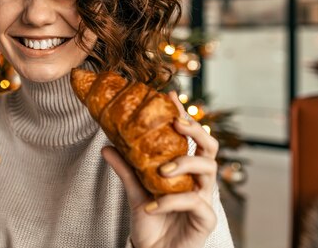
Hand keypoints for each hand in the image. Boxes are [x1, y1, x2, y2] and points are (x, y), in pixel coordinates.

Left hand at [101, 92, 217, 247]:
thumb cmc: (151, 221)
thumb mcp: (135, 190)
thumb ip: (125, 168)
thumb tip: (106, 146)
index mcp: (186, 169)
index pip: (191, 138)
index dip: (184, 116)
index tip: (171, 96)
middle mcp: (199, 180)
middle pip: (211, 148)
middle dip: (197, 131)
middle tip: (177, 123)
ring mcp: (205, 198)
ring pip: (208, 170)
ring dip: (184, 164)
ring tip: (161, 171)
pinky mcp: (205, 218)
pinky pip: (193, 202)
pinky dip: (170, 201)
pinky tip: (151, 205)